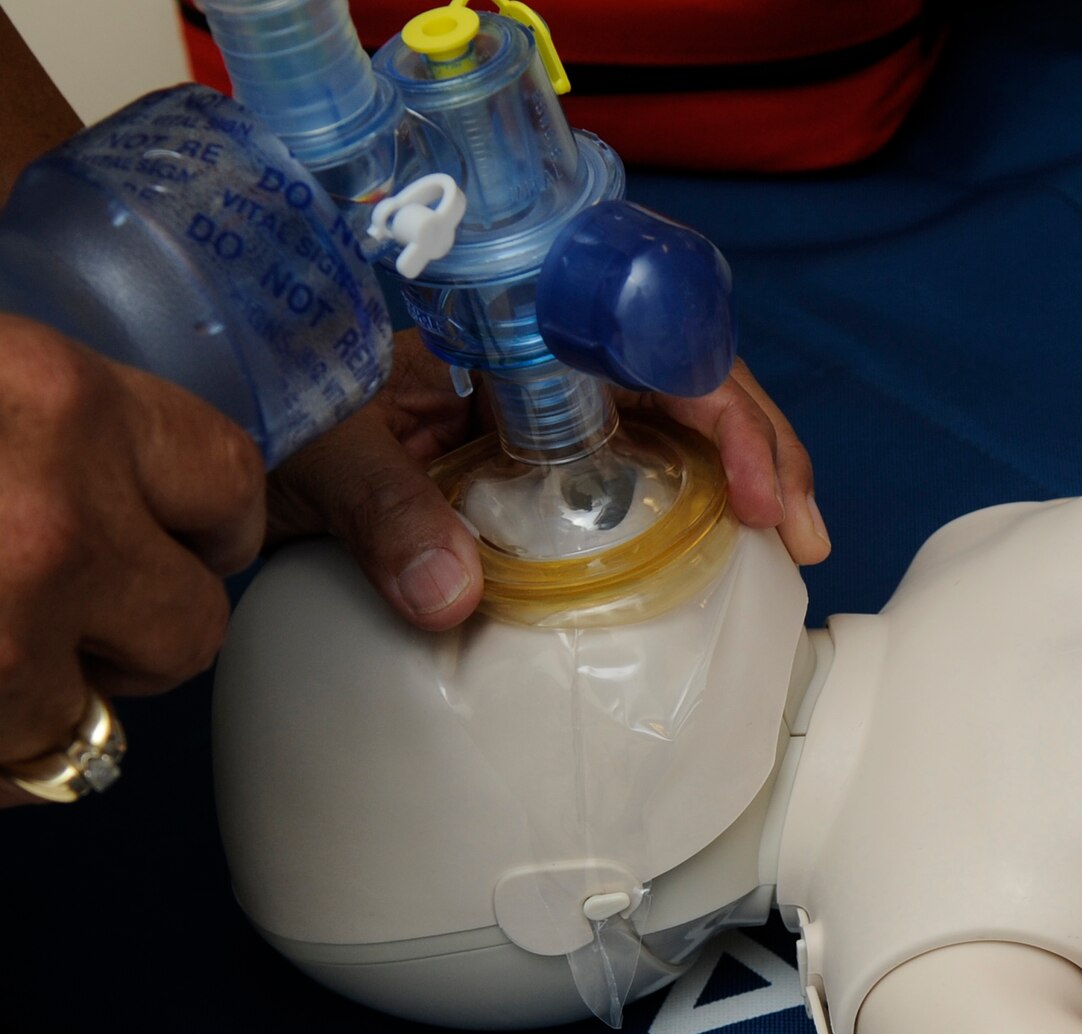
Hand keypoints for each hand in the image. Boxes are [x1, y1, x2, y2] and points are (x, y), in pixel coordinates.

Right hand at [0, 317, 262, 806]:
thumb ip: (51, 424)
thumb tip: (202, 474)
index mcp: (59, 397)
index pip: (226, 479)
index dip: (203, 521)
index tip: (168, 531)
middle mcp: (55, 516)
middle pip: (195, 619)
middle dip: (135, 628)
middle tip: (44, 601)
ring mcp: (8, 623)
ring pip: (110, 714)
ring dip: (51, 700)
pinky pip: (31, 776)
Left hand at [265, 332, 830, 628]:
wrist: (214, 403)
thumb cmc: (259, 392)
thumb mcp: (317, 450)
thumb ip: (383, 513)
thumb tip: (457, 599)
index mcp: (505, 323)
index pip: (648, 345)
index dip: (719, 410)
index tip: (753, 490)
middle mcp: (537, 351)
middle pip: (683, 371)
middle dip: (760, 445)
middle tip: (804, 532)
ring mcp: (539, 396)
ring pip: (669, 408)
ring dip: (739, 467)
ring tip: (789, 537)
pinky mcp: (528, 444)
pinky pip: (629, 451)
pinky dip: (686, 492)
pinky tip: (719, 537)